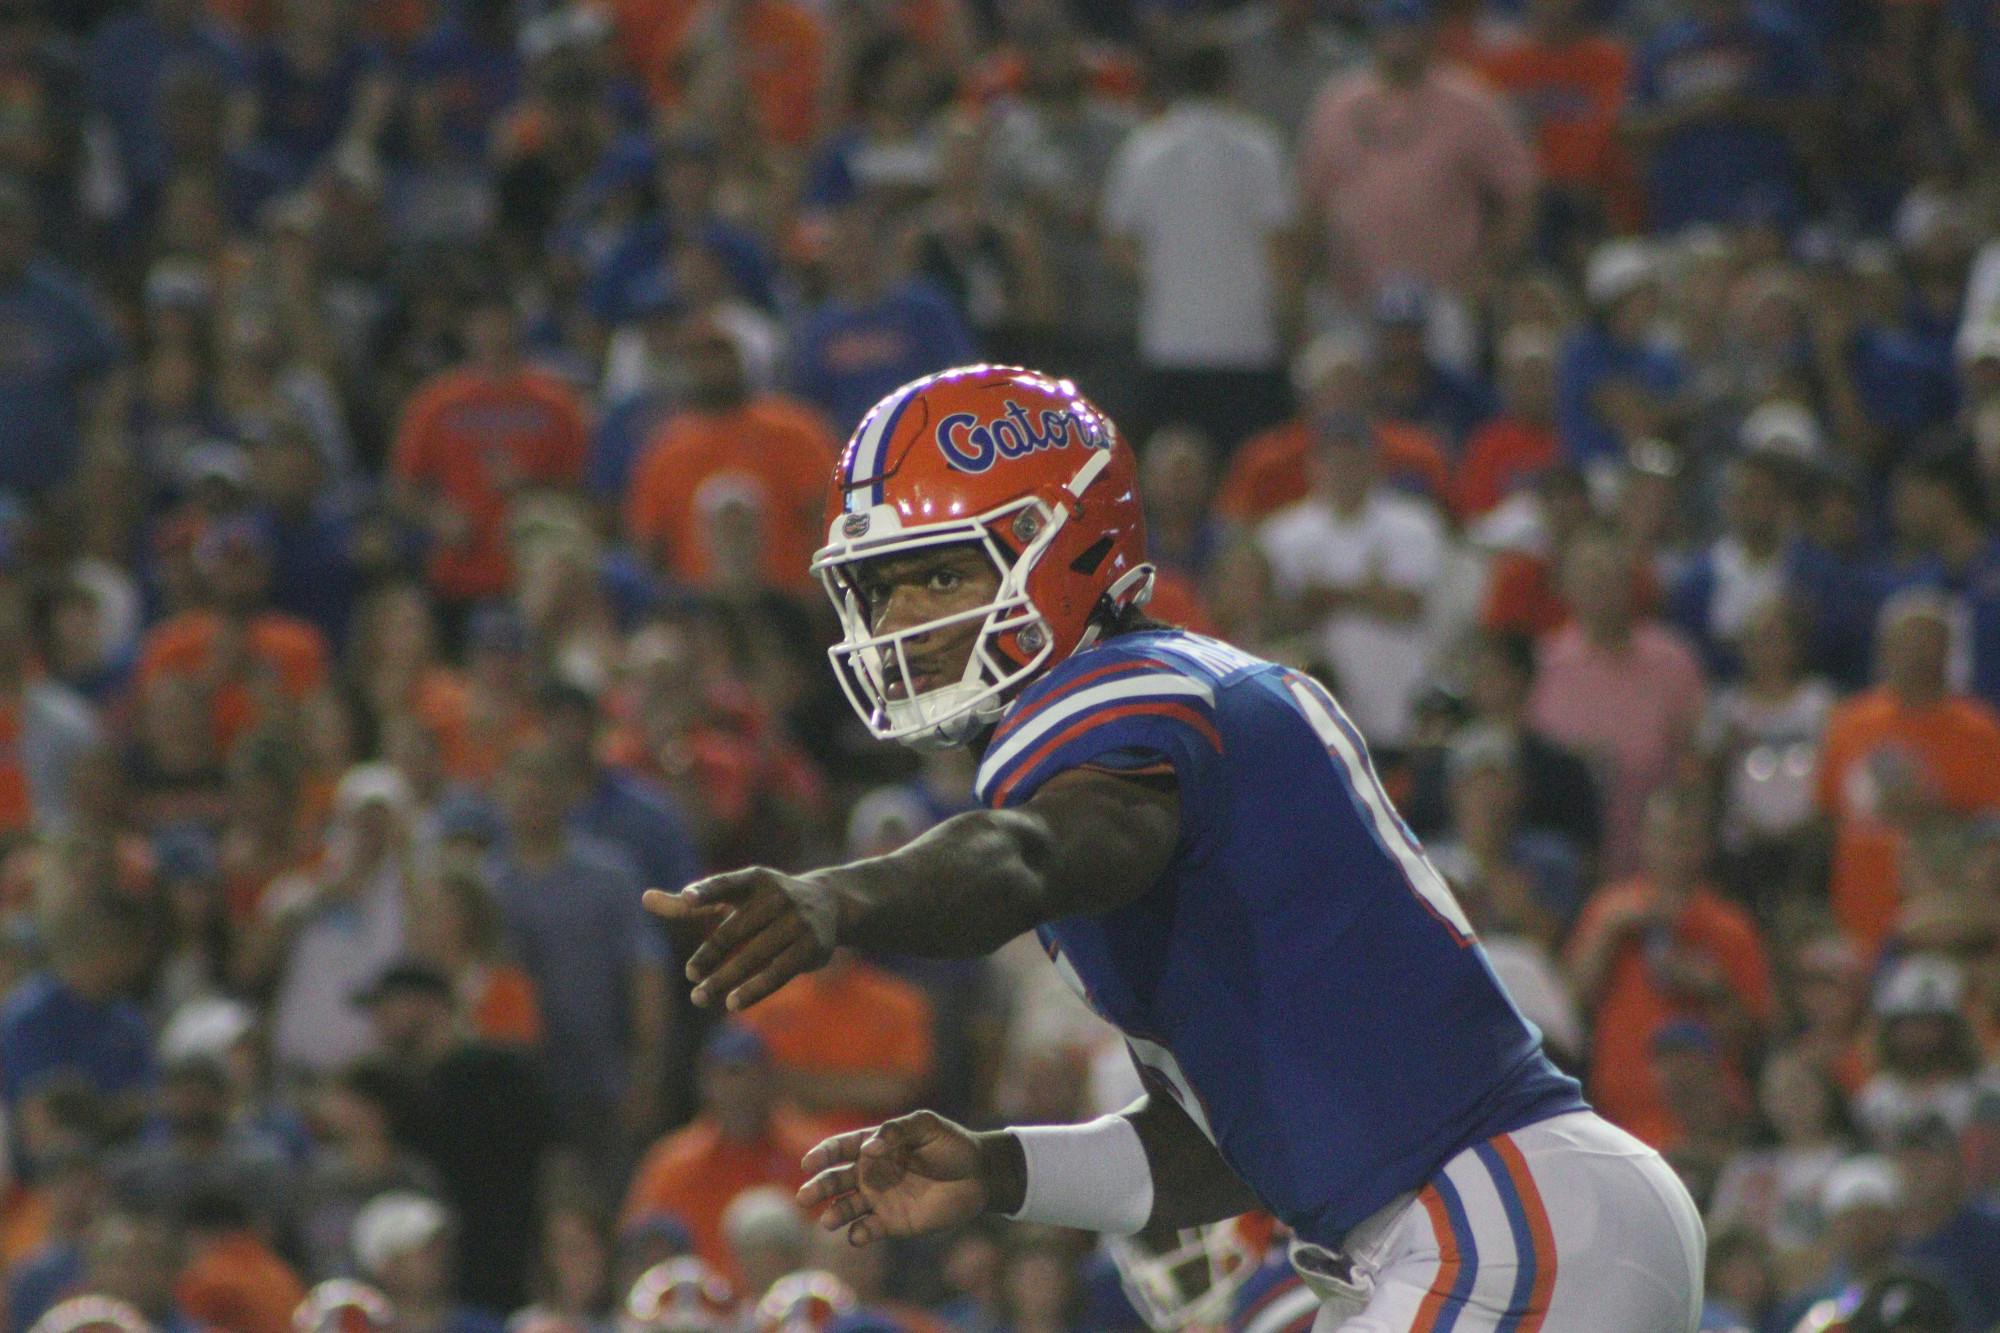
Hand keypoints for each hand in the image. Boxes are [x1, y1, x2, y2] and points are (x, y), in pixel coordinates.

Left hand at [643, 867, 839, 1010]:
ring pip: (755, 955)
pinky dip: (755, 990)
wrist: (831, 904)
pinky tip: (733, 1004)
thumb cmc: (767, 902)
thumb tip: (645, 898)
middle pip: (735, 929)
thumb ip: (692, 902)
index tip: (686, 900)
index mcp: (755, 879)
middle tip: (690, 976)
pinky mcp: (813, 946)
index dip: (707, 891)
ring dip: (726, 979)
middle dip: (710, 955)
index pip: (727, 884)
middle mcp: (778, 896)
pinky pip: (779, 972)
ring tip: (700, 998)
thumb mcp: (734, 895)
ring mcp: (798, 920)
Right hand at [796, 1111, 992, 1246]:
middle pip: (836, 1180)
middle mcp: (871, 1174)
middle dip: (819, 1188)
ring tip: (827, 1220)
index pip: (841, 1148)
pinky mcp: (892, 1223)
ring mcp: (880, 1200)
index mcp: (875, 1146)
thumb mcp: (927, 1126)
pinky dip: (859, 1234)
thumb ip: (898, 1130)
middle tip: (804, 1197)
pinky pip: (868, 1230)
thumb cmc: (952, 1145)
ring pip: (846, 1208)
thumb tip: (870, 1147)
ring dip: (834, 1214)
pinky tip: (859, 1235)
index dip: (823, 1154)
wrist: (979, 1176)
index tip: (809, 1163)